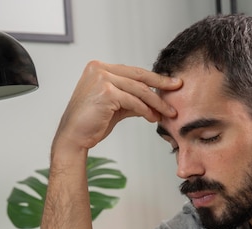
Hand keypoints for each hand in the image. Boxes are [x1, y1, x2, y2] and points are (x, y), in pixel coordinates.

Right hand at [53, 61, 181, 153]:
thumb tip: (152, 101)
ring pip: (138, 89)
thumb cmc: (90, 123)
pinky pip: (133, 101)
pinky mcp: (106, 92)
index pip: (132, 71)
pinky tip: (153, 117)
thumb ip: (130, 99)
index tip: (170, 83)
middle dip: (160, 83)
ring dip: (156, 102)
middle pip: (138, 76)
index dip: (153, 77)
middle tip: (178, 87)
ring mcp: (101, 79)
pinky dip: (146, 110)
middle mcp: (98, 69)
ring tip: (168, 112)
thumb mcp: (114, 106)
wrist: (73, 138)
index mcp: (98, 68)